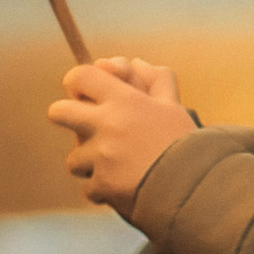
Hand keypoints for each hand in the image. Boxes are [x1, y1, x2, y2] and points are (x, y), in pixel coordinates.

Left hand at [47, 55, 186, 211]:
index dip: (78, 84)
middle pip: (58, 112)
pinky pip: (89, 187)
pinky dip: (103, 191)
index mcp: (124, 100)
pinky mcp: (103, 185)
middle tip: (85, 129)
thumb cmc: (186, 145)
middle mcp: (108, 124)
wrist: (196, 188)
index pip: (79, 76)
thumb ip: (157, 80)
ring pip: (74, 159)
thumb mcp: (174, 107)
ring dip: (89, 164)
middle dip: (64, 118)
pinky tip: (123, 189)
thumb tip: (137, 63)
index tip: (86, 95)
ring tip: (116, 168)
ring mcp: (102, 156)